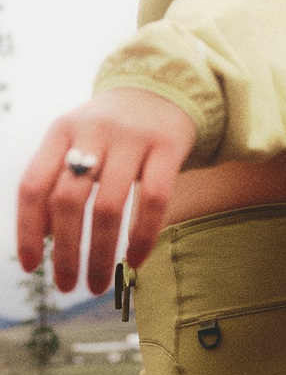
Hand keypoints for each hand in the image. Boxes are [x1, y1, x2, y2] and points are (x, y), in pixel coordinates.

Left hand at [17, 89, 196, 293]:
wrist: (161, 88)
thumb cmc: (109, 132)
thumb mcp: (75, 143)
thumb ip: (57, 182)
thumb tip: (43, 241)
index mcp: (60, 131)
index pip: (34, 186)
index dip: (28, 230)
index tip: (32, 266)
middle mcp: (92, 131)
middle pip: (69, 202)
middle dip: (65, 252)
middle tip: (67, 286)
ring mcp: (132, 138)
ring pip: (109, 208)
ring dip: (101, 255)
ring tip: (99, 284)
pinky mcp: (167, 146)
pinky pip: (155, 200)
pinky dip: (144, 237)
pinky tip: (137, 261)